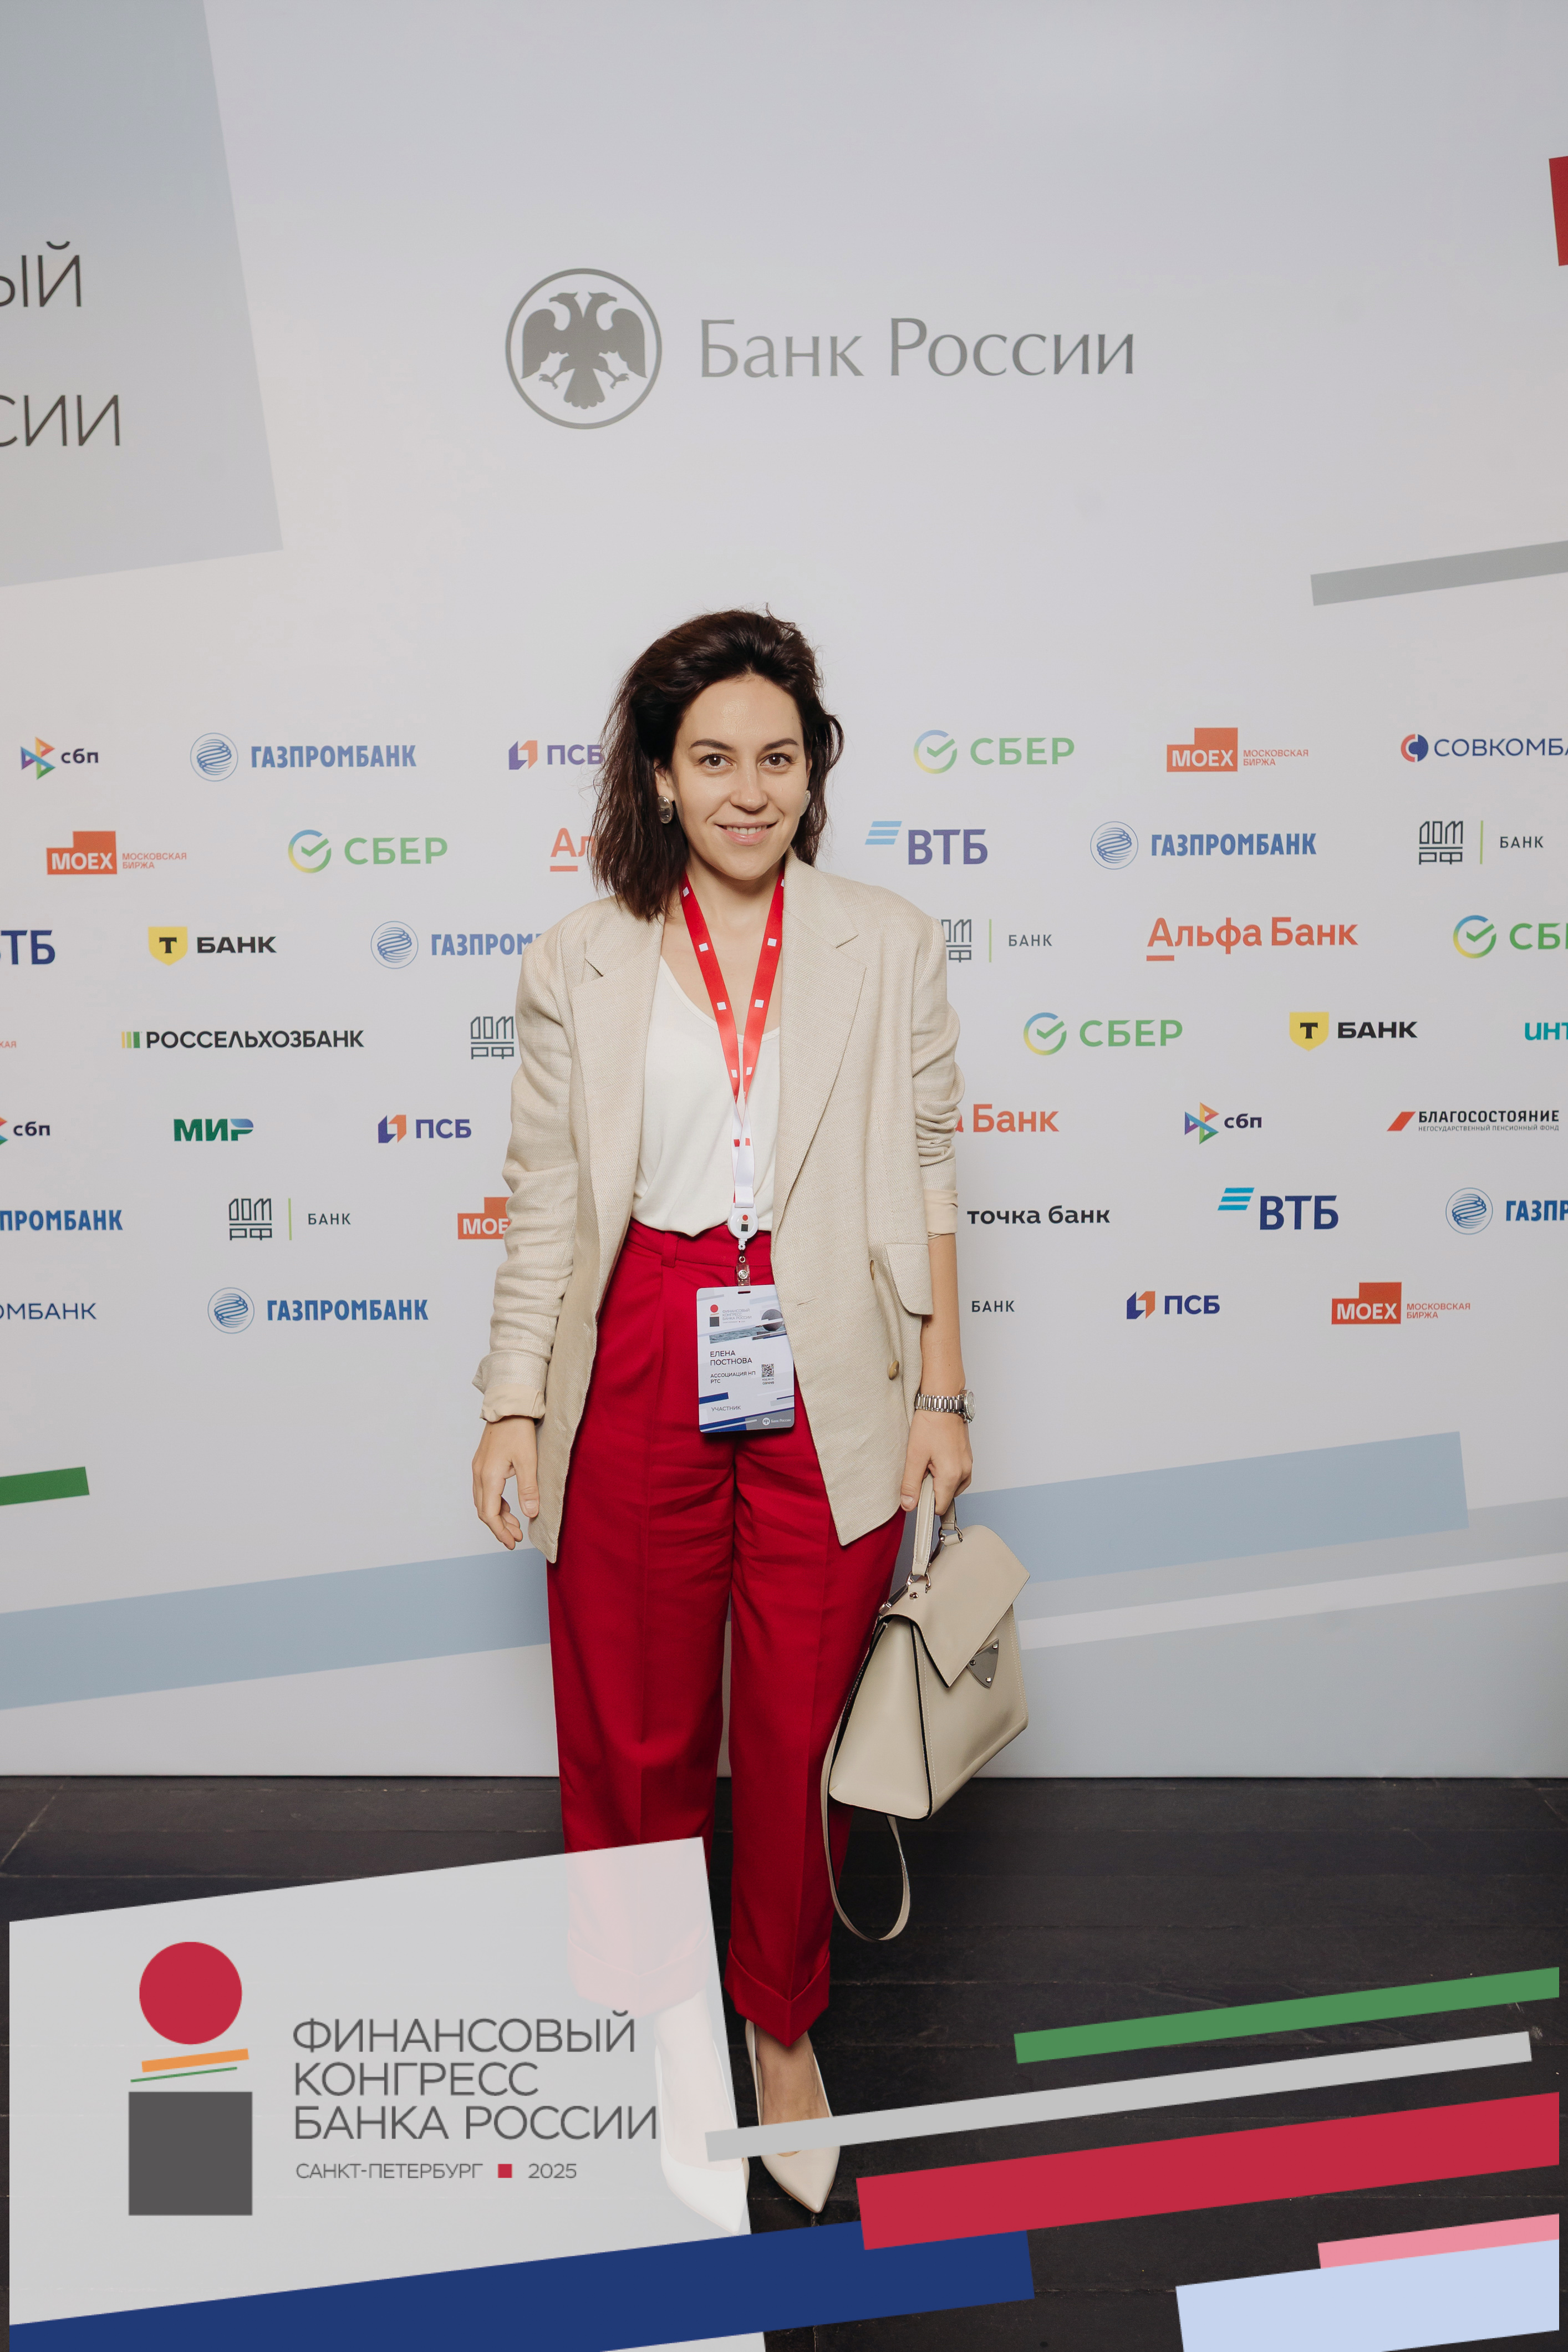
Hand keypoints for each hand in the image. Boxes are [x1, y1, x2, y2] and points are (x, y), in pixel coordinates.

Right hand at [472, 1415, 538, 1548]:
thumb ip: (528, 1489)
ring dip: (498, 1515)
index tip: (512, 1543)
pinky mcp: (483, 1463)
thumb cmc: (519, 1430)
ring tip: (516, 1525)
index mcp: (489, 1476)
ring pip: (483, 1501)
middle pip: (484, 1510)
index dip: (500, 1531)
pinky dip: (496, 1503)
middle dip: (500, 1527)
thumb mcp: (528, 1460)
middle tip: (516, 1537)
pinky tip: (509, 1506)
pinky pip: (485, 1490)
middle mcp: (479, 1474)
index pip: (489, 1514)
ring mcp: (479, 1468)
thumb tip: (530, 1514)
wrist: (509, 1405)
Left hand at [900, 1408, 971, 1515]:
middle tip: (921, 1468)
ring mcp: (968, 1466)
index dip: (925, 1503)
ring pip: (951, 1487)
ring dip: (939, 1481)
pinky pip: (957, 1476)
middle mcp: (965, 1473)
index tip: (916, 1492)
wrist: (943, 1402)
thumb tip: (908, 1505)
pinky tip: (936, 1457)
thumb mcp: (914, 1456)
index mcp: (952, 1476)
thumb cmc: (930, 1424)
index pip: (940, 1507)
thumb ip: (910, 1484)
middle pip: (946, 1497)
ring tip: (929, 1461)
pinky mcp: (967, 1459)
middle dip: (931, 1489)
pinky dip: (945, 1473)